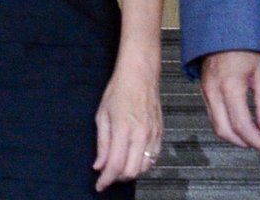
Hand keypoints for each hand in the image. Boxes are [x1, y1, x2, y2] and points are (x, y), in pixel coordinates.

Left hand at [94, 52, 162, 188]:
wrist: (140, 74)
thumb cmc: (119, 89)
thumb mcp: (102, 115)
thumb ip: (101, 143)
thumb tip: (99, 164)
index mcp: (123, 129)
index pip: (115, 165)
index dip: (106, 179)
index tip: (100, 185)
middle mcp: (140, 134)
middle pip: (131, 171)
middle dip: (118, 178)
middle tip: (108, 175)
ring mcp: (153, 134)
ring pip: (144, 167)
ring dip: (130, 172)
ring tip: (119, 166)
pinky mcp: (160, 133)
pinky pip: (153, 158)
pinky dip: (142, 164)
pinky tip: (132, 158)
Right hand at [199, 49, 259, 154]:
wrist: (224, 32)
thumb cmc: (245, 48)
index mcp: (231, 86)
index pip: (241, 124)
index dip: (254, 140)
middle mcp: (214, 91)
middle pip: (225, 131)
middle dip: (243, 143)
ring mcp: (205, 92)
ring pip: (216, 126)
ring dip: (234, 137)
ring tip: (252, 137)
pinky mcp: (203, 91)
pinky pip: (213, 116)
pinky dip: (226, 126)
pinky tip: (240, 126)